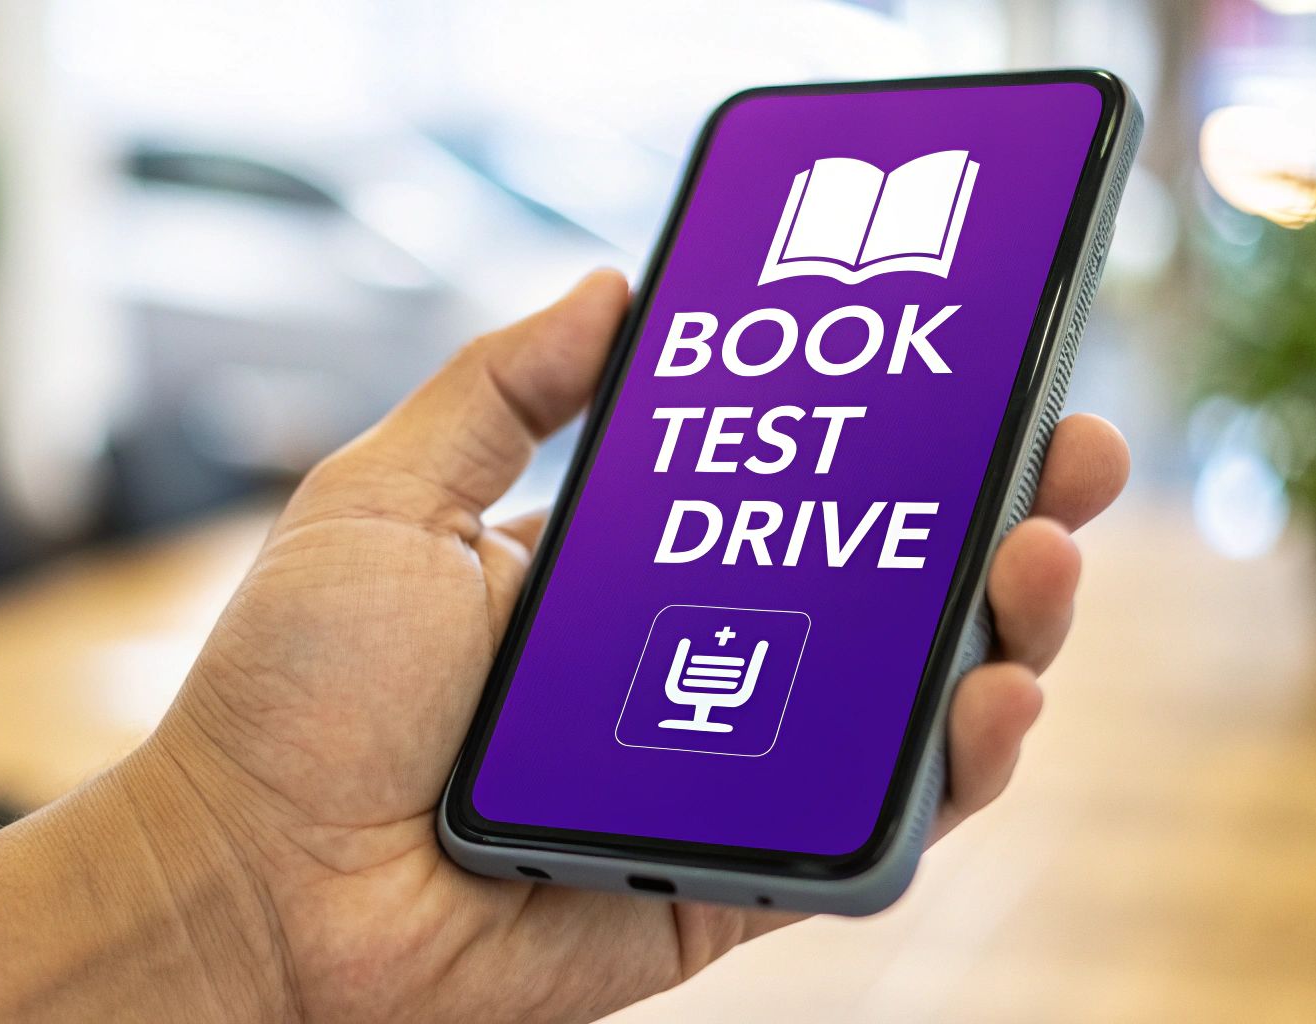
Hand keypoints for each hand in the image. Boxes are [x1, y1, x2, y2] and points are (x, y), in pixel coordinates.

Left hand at [107, 269, 1130, 1021]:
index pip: (793, 498)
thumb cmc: (295, 694)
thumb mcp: (384, 500)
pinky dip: (946, 777)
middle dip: (992, 520)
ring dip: (1001, 634)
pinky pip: (864, 834)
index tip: (971, 366)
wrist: (252, 880)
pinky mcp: (728, 885)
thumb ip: (498, 389)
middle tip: (1063, 452)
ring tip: (1042, 559)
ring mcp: (720, 781)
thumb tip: (612, 288)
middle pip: (881, 599)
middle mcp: (694, 673)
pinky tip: (987, 701)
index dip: (891, 440)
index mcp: (625, 578)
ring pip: (903, 714)